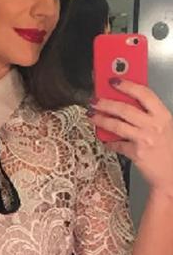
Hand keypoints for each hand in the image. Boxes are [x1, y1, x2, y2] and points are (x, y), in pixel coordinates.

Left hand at [88, 78, 172, 195]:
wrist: (172, 174)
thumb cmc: (167, 149)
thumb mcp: (163, 127)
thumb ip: (147, 115)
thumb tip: (124, 103)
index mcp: (163, 115)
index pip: (145, 94)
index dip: (127, 85)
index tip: (113, 80)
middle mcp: (155, 125)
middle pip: (125, 109)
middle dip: (106, 103)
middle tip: (94, 100)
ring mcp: (145, 139)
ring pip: (117, 125)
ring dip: (101, 119)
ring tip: (91, 115)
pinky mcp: (137, 152)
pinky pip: (117, 144)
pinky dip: (108, 141)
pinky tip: (104, 139)